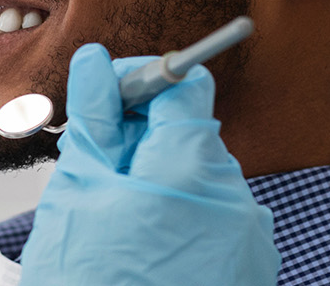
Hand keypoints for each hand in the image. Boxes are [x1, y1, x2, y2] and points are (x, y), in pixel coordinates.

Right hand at [19, 44, 279, 285]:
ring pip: (200, 182)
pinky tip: (144, 252)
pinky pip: (215, 224)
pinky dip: (180, 223)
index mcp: (191, 168)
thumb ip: (95, 121)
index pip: (184, 85)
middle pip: (191, 135)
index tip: (106, 99)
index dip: (140, 83)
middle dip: (143, 141)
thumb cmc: (91, 283)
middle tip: (96, 168)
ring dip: (158, 185)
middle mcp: (236, 199)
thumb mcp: (79, 193)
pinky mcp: (249, 270)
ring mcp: (249, 240)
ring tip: (116, 225)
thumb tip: (97, 65)